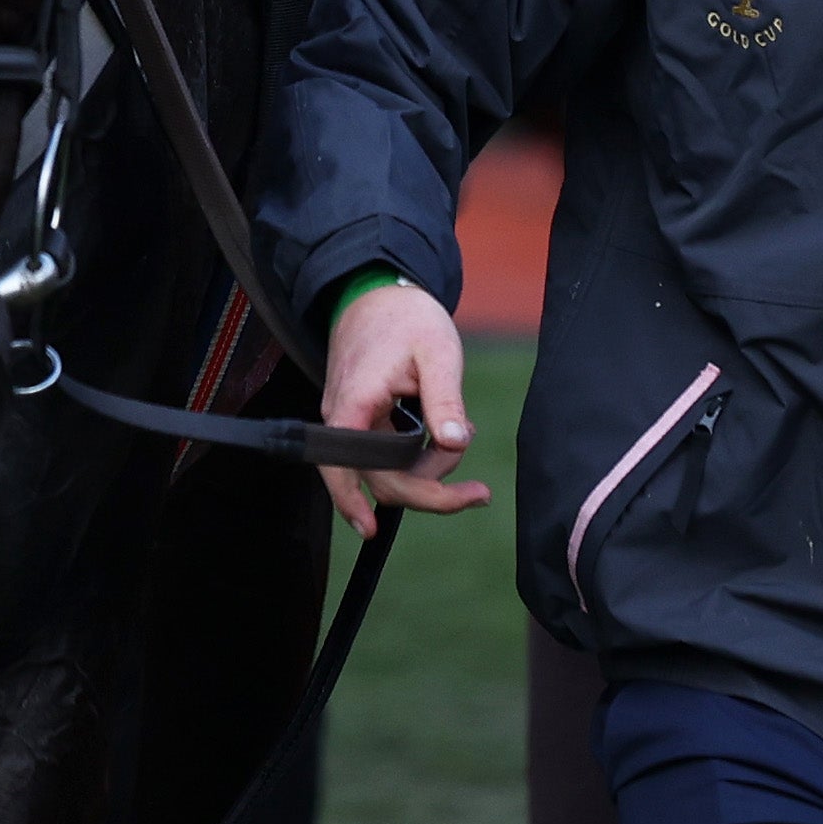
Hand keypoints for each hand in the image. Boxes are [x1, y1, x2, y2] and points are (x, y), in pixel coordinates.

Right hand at [316, 281, 492, 536]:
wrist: (381, 293)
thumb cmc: (408, 319)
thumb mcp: (438, 353)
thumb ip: (445, 399)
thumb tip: (457, 443)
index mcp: (354, 403)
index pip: (343, 465)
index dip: (351, 501)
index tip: (371, 531)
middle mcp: (344, 418)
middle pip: (379, 479)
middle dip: (429, 489)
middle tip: (479, 492)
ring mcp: (353, 422)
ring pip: (388, 470)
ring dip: (429, 468)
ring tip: (461, 433)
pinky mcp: (365, 422)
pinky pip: (389, 454)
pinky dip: (420, 455)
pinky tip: (445, 436)